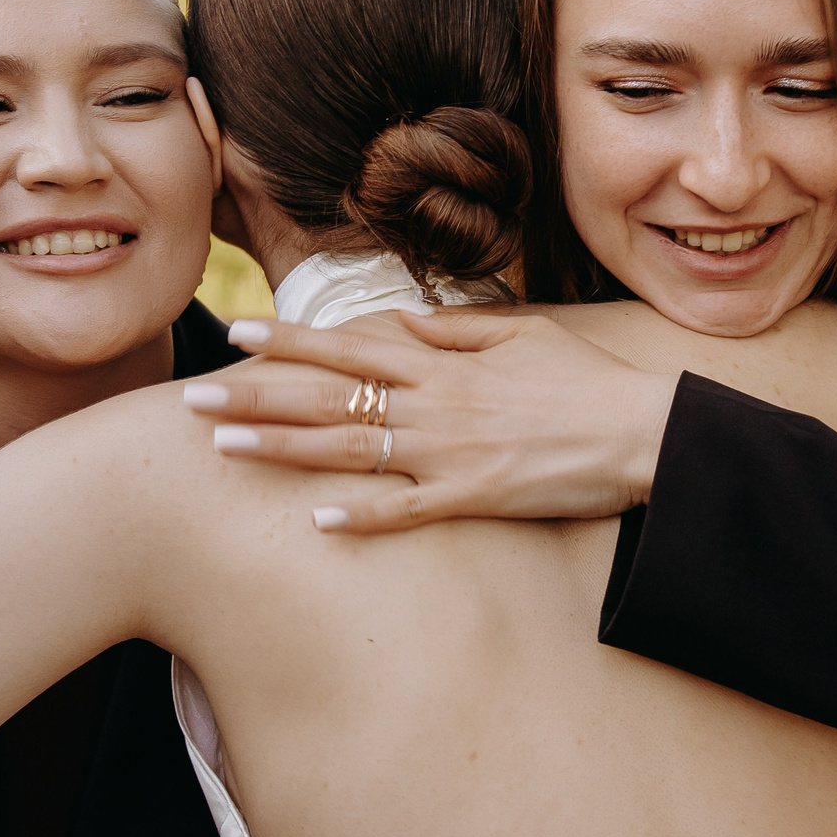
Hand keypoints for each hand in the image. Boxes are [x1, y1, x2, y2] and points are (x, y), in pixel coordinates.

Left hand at [187, 311, 680, 533]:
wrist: (643, 430)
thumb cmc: (586, 379)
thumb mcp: (523, 333)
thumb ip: (456, 327)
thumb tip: (400, 317)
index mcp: (444, 360)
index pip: (348, 346)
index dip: (287, 341)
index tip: (234, 332)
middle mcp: (436, 403)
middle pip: (328, 396)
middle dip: (256, 394)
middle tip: (194, 394)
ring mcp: (451, 452)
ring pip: (350, 448)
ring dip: (282, 446)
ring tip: (223, 445)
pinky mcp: (475, 498)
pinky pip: (406, 509)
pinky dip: (361, 514)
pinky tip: (313, 518)